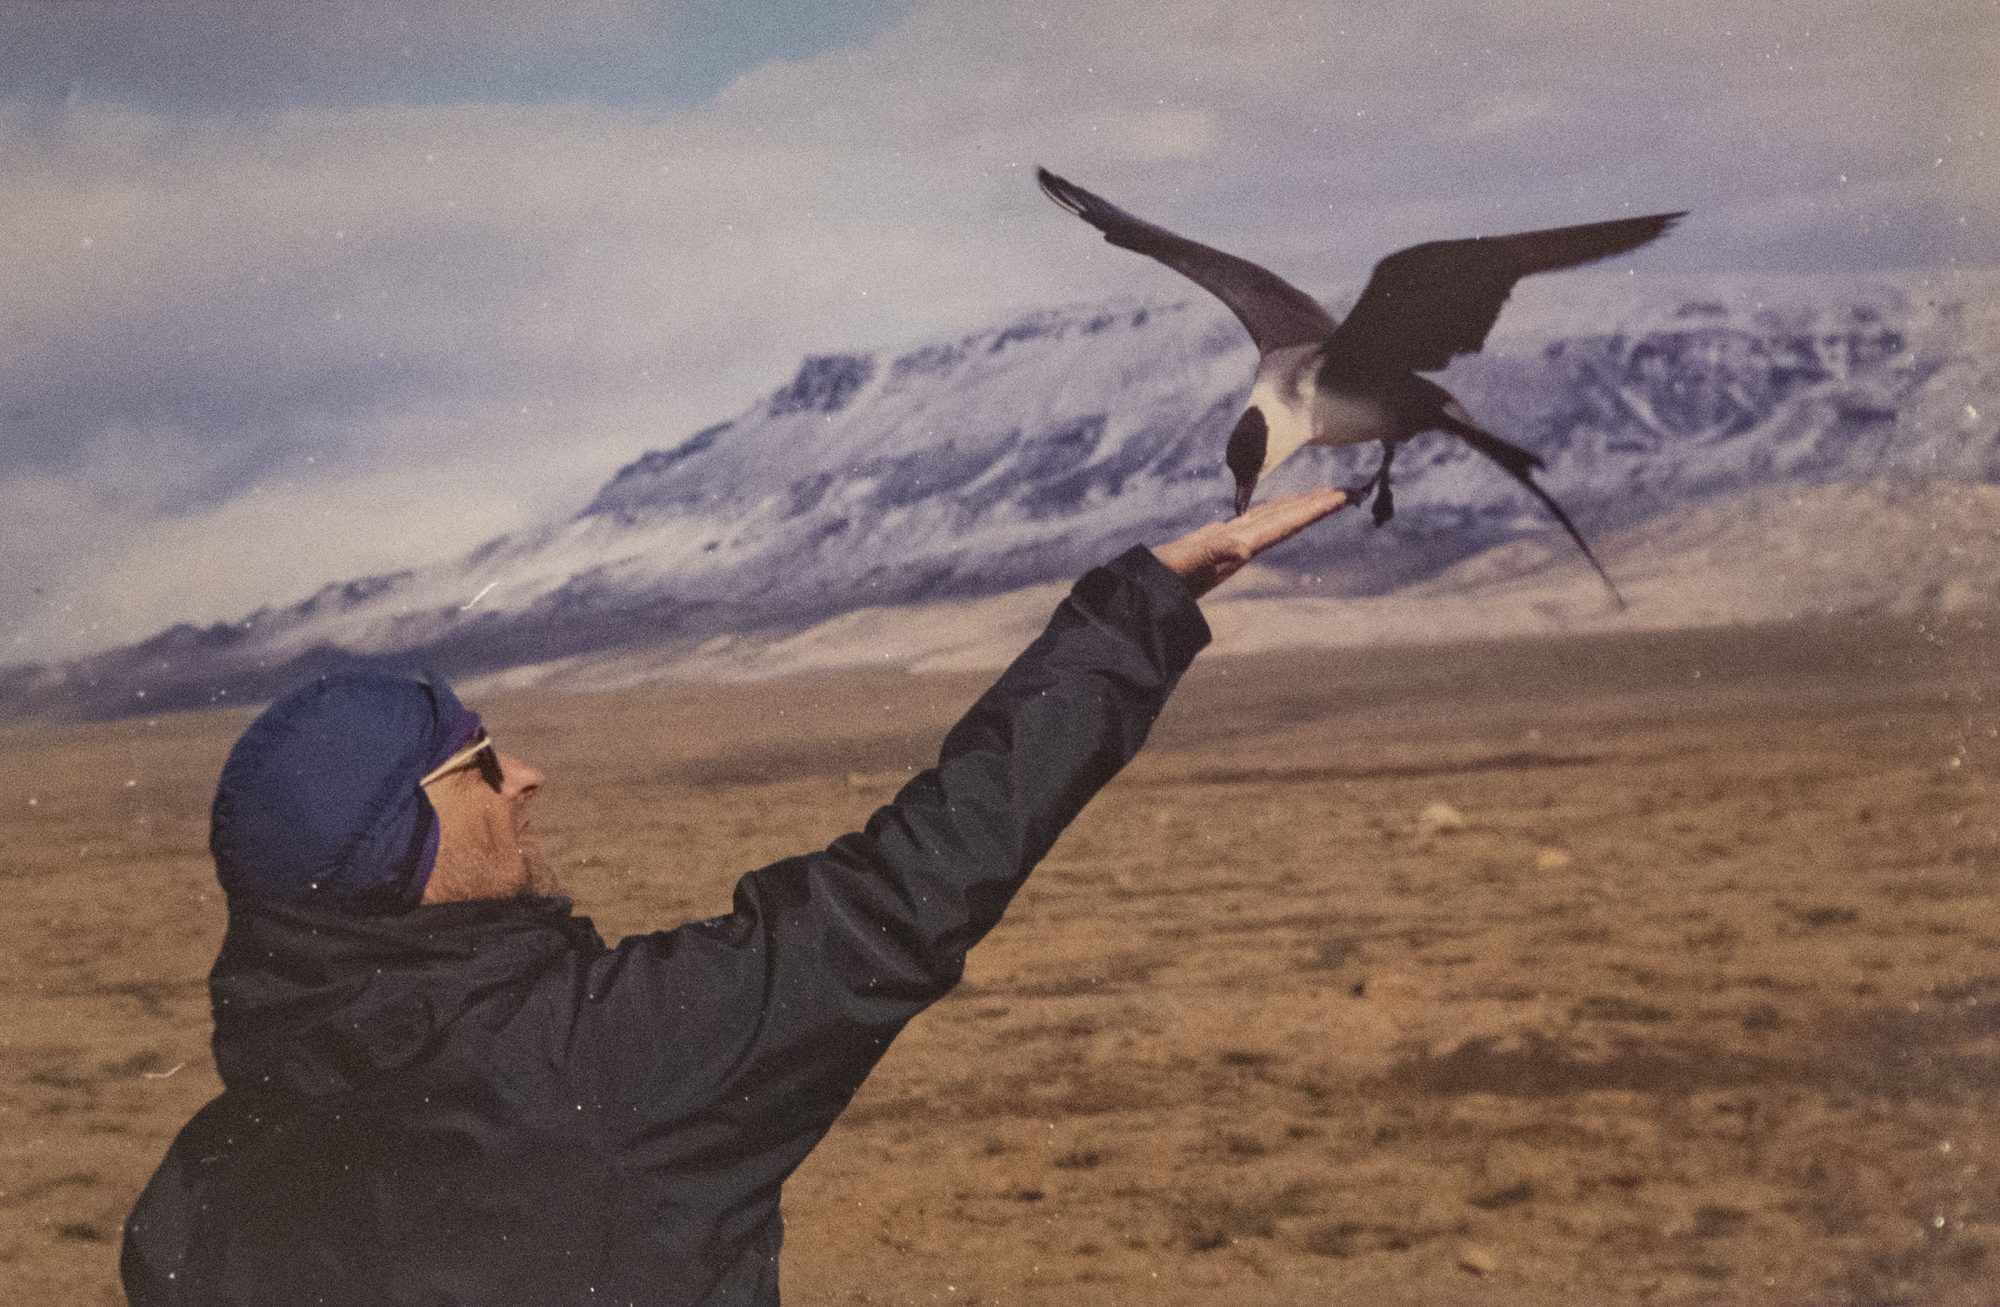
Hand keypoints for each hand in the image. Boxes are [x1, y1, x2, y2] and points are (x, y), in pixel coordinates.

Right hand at [1151, 489, 1348, 597]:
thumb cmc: (1163, 580)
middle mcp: (1242, 547)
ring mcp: (1232, 545)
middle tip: (1350, 491)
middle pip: (1288, 520)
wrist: (1147, 598)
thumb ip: (1212, 554)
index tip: (1343, 497)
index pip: (1286, 524)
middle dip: (1318, 505)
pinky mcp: (1219, 542)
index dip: (1314, 510)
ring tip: (1324, 495)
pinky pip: (1256, 521)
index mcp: (1240, 547)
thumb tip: (1244, 547)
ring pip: (1275, 520)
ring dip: (1300, 507)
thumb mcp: (1186, 563)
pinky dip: (1273, 510)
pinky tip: (1277, 509)